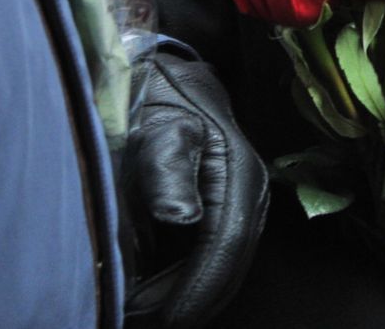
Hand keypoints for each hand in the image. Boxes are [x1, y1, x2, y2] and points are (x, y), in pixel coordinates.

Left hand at [123, 48, 268, 328]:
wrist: (169, 79)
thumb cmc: (159, 100)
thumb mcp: (157, 125)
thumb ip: (166, 168)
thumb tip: (180, 217)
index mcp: (240, 177)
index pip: (226, 247)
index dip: (196, 289)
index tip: (162, 319)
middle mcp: (249, 198)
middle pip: (227, 269)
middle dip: (186, 302)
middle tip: (135, 319)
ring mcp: (241, 209)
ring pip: (220, 270)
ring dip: (182, 297)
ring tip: (137, 310)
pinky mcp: (226, 216)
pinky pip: (210, 260)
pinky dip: (181, 284)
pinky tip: (147, 293)